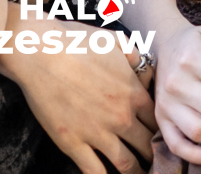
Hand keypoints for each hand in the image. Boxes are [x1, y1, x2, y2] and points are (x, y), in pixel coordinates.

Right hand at [1, 17, 155, 173]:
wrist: (40, 50)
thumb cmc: (75, 41)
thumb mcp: (115, 40)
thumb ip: (135, 55)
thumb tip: (143, 68)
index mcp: (134, 94)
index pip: (158, 122)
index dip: (160, 131)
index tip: (159, 137)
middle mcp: (121, 118)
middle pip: (146, 146)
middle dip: (152, 155)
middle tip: (153, 161)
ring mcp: (97, 133)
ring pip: (126, 164)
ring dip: (135, 172)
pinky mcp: (73, 143)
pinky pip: (94, 171)